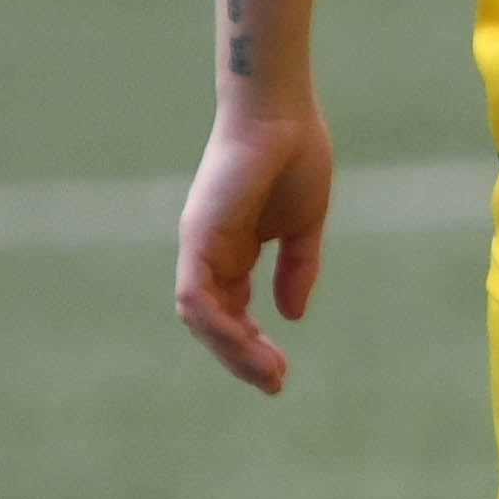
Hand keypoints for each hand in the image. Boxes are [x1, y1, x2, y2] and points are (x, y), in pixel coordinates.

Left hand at [177, 102, 334, 393]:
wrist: (280, 113)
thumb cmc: (295, 154)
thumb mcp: (303, 223)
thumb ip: (297, 267)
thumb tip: (291, 315)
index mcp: (234, 250)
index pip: (233, 311)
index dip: (253, 344)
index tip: (281, 371)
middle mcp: (209, 254)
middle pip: (215, 323)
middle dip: (243, 358)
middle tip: (275, 384)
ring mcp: (199, 248)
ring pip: (202, 319)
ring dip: (232, 351)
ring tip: (270, 373)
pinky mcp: (198, 240)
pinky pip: (195, 299)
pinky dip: (219, 326)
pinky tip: (251, 343)